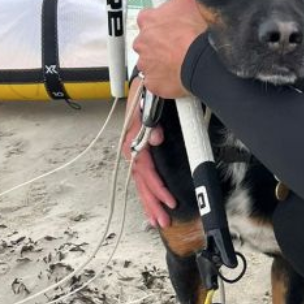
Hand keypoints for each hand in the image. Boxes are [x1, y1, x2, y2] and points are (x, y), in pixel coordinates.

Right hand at [122, 96, 176, 228]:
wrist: (148, 82)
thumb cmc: (149, 94)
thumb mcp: (148, 101)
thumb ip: (149, 121)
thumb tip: (154, 138)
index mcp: (134, 140)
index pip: (144, 170)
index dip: (157, 187)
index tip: (169, 200)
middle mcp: (134, 150)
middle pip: (141, 182)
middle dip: (152, 203)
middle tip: (164, 220)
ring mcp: (138, 153)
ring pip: (141, 183)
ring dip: (149, 203)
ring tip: (158, 220)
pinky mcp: (144, 155)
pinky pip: (143, 179)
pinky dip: (148, 194)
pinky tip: (152, 207)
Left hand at [132, 0, 208, 98]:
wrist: (204, 63)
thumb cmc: (197, 31)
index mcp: (148, 20)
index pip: (150, 19)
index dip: (164, 22)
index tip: (176, 26)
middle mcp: (142, 42)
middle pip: (150, 41)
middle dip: (163, 42)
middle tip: (182, 42)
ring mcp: (147, 64)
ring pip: (153, 60)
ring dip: (164, 60)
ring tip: (183, 58)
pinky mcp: (153, 83)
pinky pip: (157, 80)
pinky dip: (166, 78)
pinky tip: (180, 72)